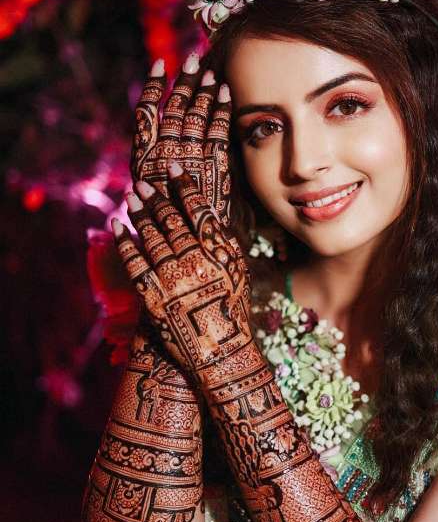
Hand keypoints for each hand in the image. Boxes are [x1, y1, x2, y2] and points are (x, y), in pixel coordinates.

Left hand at [113, 165, 253, 381]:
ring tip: (132, 197)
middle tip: (144, 183)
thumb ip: (221, 242)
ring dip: (139, 213)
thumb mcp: (236, 271)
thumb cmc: (232, 310)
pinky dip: (124, 240)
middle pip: (172, 220)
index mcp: (219, 252)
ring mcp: (172, 277)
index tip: (173, 169)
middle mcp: (195, 260)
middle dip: (156, 198)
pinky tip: (117, 225)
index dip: (184, 187)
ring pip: (152, 236)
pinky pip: (134, 261)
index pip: (199, 210)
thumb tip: (205, 212)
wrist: (220, 352)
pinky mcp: (152, 295)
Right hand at [131, 55, 231, 228]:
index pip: (144, 113)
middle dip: (184, 81)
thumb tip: (157, 156)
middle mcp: (162, 155)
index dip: (153, 87)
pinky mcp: (212, 167)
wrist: (191, 249)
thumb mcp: (151, 199)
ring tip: (212, 72)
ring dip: (204, 91)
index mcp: (142, 160)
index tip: (161, 65)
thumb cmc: (170, 227)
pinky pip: (217, 132)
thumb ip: (156, 171)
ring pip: (195, 117)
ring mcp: (188, 159)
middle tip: (194, 58)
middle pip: (173, 109)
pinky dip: (221, 110)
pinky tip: (227, 93)